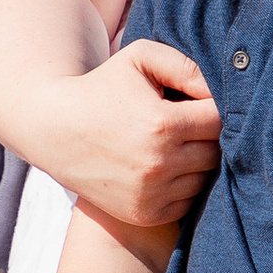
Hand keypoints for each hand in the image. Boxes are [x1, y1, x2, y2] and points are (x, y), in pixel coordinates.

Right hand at [26, 44, 220, 228]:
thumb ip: (186, 66)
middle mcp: (159, 164)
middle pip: (215, 152)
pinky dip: (182, 186)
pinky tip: (162, 167)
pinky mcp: (145, 214)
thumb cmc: (102, 87)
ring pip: (204, 179)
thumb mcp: (140, 57)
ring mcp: (152, 194)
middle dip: (205, 136)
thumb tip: (218, 92)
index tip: (195, 103)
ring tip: (171, 144)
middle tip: (184, 123)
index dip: (211, 108)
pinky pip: (187, 201)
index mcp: (162, 124)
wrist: (53, 129)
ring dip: (196, 162)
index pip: (218, 120)